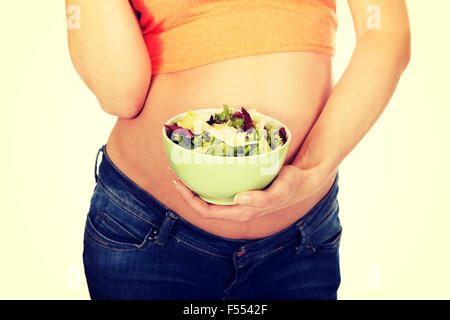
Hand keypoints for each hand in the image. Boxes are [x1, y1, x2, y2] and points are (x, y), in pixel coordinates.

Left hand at [172, 164, 328, 222]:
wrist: (304, 181)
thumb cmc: (291, 186)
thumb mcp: (279, 191)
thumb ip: (261, 199)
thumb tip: (239, 199)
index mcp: (241, 212)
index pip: (207, 212)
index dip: (190, 200)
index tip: (179, 183)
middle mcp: (237, 208)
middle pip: (205, 205)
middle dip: (188, 192)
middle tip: (177, 172)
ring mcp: (240, 200)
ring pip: (212, 196)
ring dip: (197, 186)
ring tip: (186, 169)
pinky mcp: (244, 190)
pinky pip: (221, 188)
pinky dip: (211, 179)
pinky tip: (208, 166)